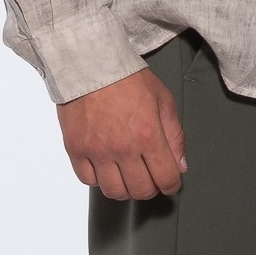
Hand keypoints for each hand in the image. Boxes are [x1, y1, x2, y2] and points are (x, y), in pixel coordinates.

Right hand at [58, 68, 187, 199]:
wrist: (90, 63)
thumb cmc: (126, 77)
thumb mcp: (163, 100)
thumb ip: (175, 136)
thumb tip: (179, 165)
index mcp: (148, 135)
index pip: (166, 179)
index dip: (172, 185)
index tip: (170, 182)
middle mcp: (122, 148)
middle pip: (141, 190)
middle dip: (151, 187)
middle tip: (150, 177)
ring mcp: (97, 150)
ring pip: (114, 191)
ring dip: (125, 187)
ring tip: (127, 174)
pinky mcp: (75, 148)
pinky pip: (88, 180)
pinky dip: (98, 178)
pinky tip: (105, 166)